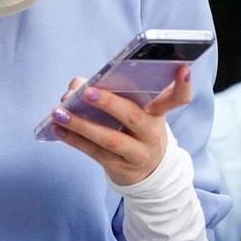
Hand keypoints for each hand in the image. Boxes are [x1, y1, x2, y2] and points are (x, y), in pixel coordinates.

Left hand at [49, 65, 192, 185]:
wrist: (148, 172)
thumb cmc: (135, 129)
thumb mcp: (134, 109)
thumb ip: (109, 90)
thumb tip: (76, 85)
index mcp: (158, 112)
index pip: (177, 98)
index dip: (182, 85)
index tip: (182, 68)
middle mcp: (151, 132)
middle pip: (133, 117)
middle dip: (109, 103)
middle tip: (87, 91)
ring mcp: (137, 153)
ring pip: (110, 139)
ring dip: (81, 125)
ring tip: (59, 112)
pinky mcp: (120, 167)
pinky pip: (95, 153)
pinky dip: (74, 139)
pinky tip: (58, 128)